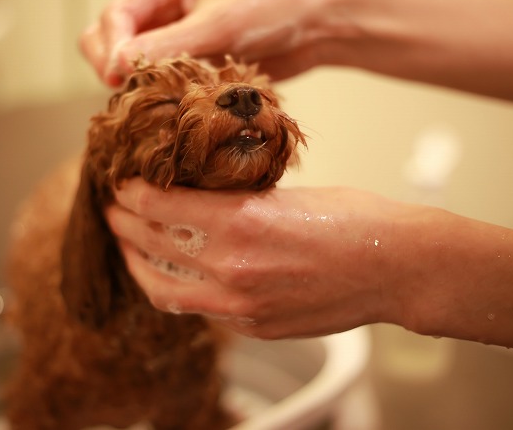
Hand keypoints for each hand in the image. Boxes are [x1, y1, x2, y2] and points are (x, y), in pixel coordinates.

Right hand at [80, 0, 346, 85]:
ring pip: (128, 65)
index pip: (113, 16)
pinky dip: (155, 96)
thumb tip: (117, 66)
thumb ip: (166, 45)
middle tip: (131, 93)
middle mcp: (161, 11)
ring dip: (134, 84)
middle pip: (107, 39)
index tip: (119, 77)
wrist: (314, 29)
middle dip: (112, 64)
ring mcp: (172, 40)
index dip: (111, 47)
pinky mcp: (187, 66)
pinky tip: (170, 108)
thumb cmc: (272, 10)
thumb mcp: (218, 25)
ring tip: (155, 101)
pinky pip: (155, 83)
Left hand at [105, 178, 406, 338]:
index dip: (131, 195)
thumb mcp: (286, 193)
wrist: (398, 267)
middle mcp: (232, 268)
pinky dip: (175, 288)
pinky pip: (197, 309)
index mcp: (240, 223)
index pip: (158, 208)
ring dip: (138, 264)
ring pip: (163, 289)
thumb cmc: (356, 220)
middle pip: (152, 246)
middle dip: (124, 225)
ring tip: (128, 245)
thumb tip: (194, 197)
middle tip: (114, 210)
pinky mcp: (254, 327)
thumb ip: (234, 202)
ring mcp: (241, 305)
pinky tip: (171, 273)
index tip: (122, 185)